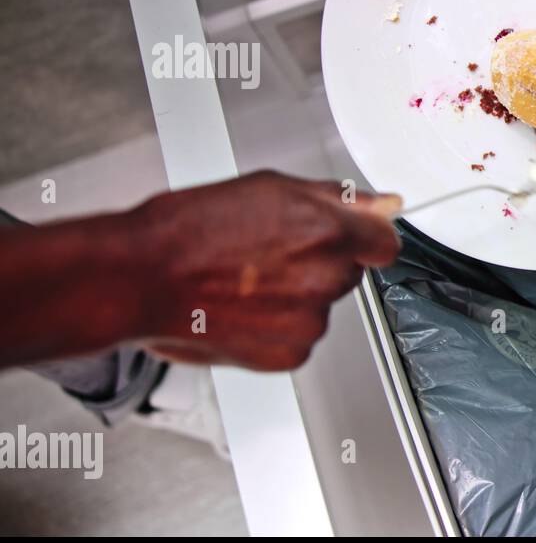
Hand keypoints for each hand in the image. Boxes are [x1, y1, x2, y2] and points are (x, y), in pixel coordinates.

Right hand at [132, 171, 401, 369]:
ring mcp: (309, 321)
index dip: (366, 239)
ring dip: (296, 294)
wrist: (142, 279)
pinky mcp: (290, 354)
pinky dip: (277, 325)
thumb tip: (381, 204)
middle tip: (270, 252)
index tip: (353, 239)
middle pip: (348, 272)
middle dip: (320, 262)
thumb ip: (336, 199)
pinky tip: (240, 307)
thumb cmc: (189, 230)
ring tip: (244, 280)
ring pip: (321, 304)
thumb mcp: (270, 188)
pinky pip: (299, 335)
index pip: (386, 243)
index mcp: (327, 232)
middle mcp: (325, 279)